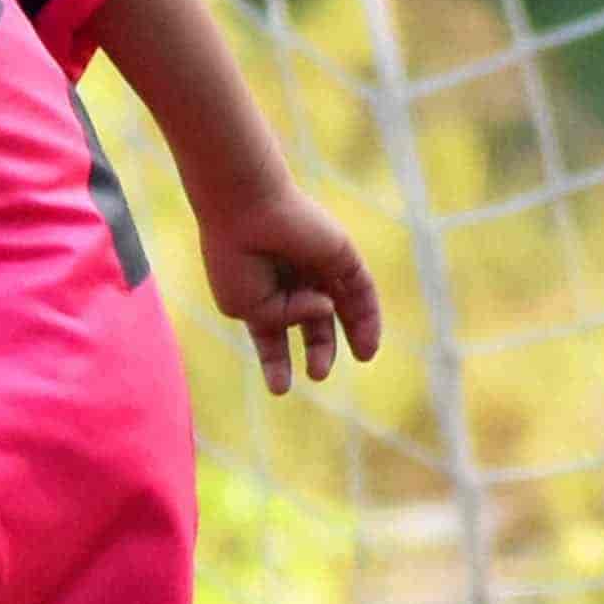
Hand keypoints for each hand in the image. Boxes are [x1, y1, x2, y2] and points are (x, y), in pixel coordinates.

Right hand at [196, 179, 381, 394]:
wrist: (245, 214)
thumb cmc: (236, 261)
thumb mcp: (251, 309)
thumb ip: (287, 319)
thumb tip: (326, 306)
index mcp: (259, 294)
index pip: (273, 334)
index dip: (275, 362)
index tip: (280, 389)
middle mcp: (290, 281)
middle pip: (313, 322)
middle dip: (318, 349)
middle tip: (318, 374)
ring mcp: (316, 267)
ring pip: (343, 306)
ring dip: (351, 334)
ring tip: (362, 358)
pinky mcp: (341, 254)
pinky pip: (362, 289)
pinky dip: (366, 316)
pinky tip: (365, 342)